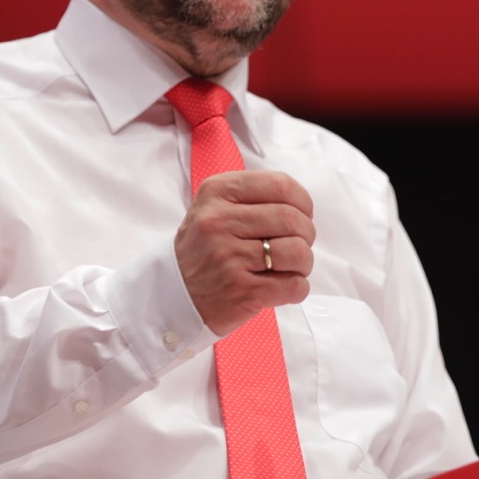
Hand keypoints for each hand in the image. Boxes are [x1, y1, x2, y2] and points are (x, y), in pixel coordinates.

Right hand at [174, 170, 315, 334]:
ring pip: (297, 252)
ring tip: (290, 266)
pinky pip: (294, 285)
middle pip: (292, 219)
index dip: (302, 201)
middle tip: (297, 244)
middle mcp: (219, 222)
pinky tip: (283, 286)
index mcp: (216, 193)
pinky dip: (298, 287)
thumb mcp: (213, 207)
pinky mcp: (241, 291)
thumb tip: (301, 204)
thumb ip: (252, 196)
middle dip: (306, 234)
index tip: (302, 213)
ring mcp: (229, 258)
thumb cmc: (204, 249)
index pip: (279, 185)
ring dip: (303, 262)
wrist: (172, 293)